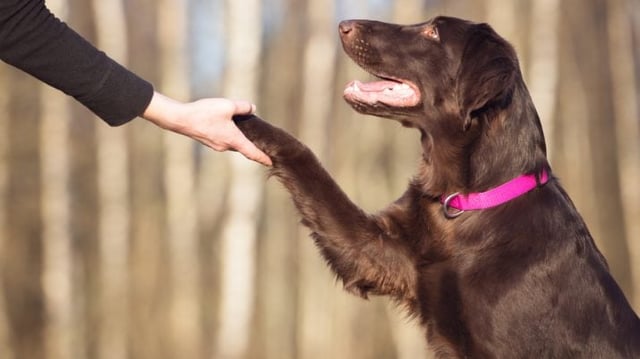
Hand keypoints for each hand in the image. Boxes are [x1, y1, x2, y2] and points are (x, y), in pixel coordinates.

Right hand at [142, 92, 271, 165]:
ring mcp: (216, 145)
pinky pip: (224, 140)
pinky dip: (231, 136)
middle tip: (264, 142)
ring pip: (233, 143)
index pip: (253, 153)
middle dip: (253, 145)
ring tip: (247, 130)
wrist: (180, 119)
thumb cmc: (204, 113)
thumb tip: (252, 108)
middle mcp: (226, 146)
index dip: (263, 158)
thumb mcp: (227, 105)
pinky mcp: (209, 141)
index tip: (272, 163)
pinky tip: (229, 125)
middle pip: (244, 147)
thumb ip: (243, 107)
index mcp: (234, 140)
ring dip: (240, 138)